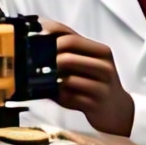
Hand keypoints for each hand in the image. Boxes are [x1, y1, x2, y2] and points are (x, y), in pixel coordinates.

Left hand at [42, 19, 134, 136]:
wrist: (116, 109)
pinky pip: (69, 97)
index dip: (47, 35)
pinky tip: (56, 96)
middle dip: (46, 54)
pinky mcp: (95, 104)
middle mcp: (104, 65)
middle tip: (31, 63)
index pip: (69, 35)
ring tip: (42, 81)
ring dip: (50, 79)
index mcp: (101, 51)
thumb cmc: (95, 84)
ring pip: (68, 76)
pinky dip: (57, 96)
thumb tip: (34, 41)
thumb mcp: (86, 64)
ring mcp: (102, 85)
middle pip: (68, 51)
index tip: (29, 38)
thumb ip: (67, 52)